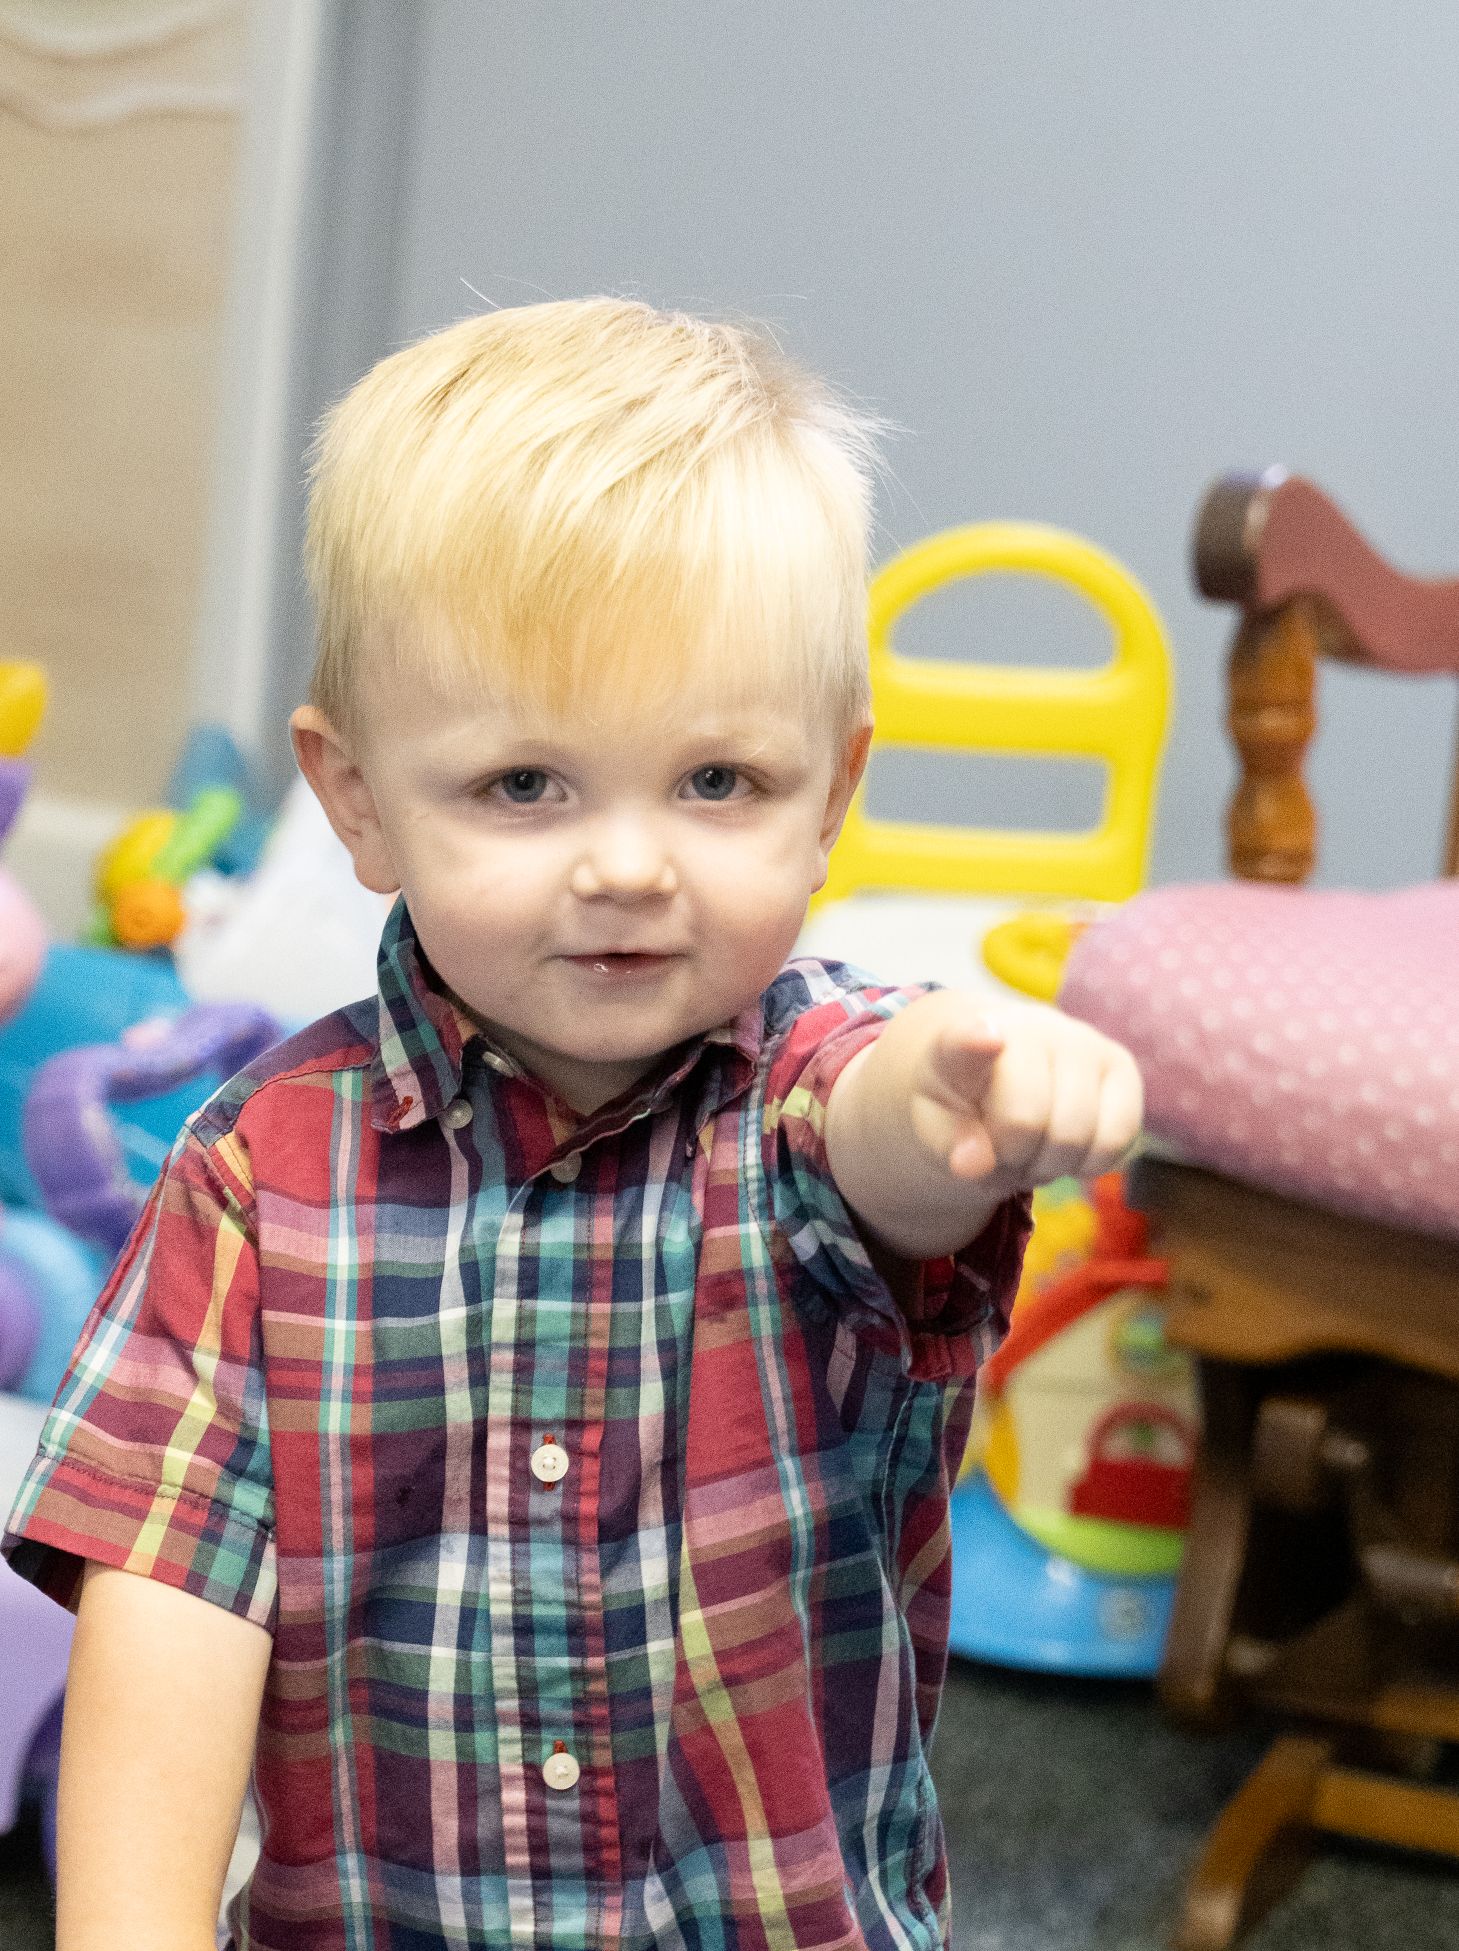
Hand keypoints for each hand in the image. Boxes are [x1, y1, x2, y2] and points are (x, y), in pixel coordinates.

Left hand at [908, 992, 1142, 1196]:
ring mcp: (1079, 1039)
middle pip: (1027, 1122)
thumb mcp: (936, 1127)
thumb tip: (975, 1165)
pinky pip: (1118, 1137)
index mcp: (959, 1041)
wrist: (1000, 1072)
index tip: (987, 1038)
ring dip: (1050, 1165)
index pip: (966, 1040)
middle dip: (1012, 1156)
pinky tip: (1068, 1148)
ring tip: (1032, 1146)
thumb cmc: (963, 1102)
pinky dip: (1091, 1162)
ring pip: (1075, 1136)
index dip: (975, 1041)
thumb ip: (948, 1146)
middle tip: (1002, 1147)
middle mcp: (1027, 1027)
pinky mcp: (1120, 1063)